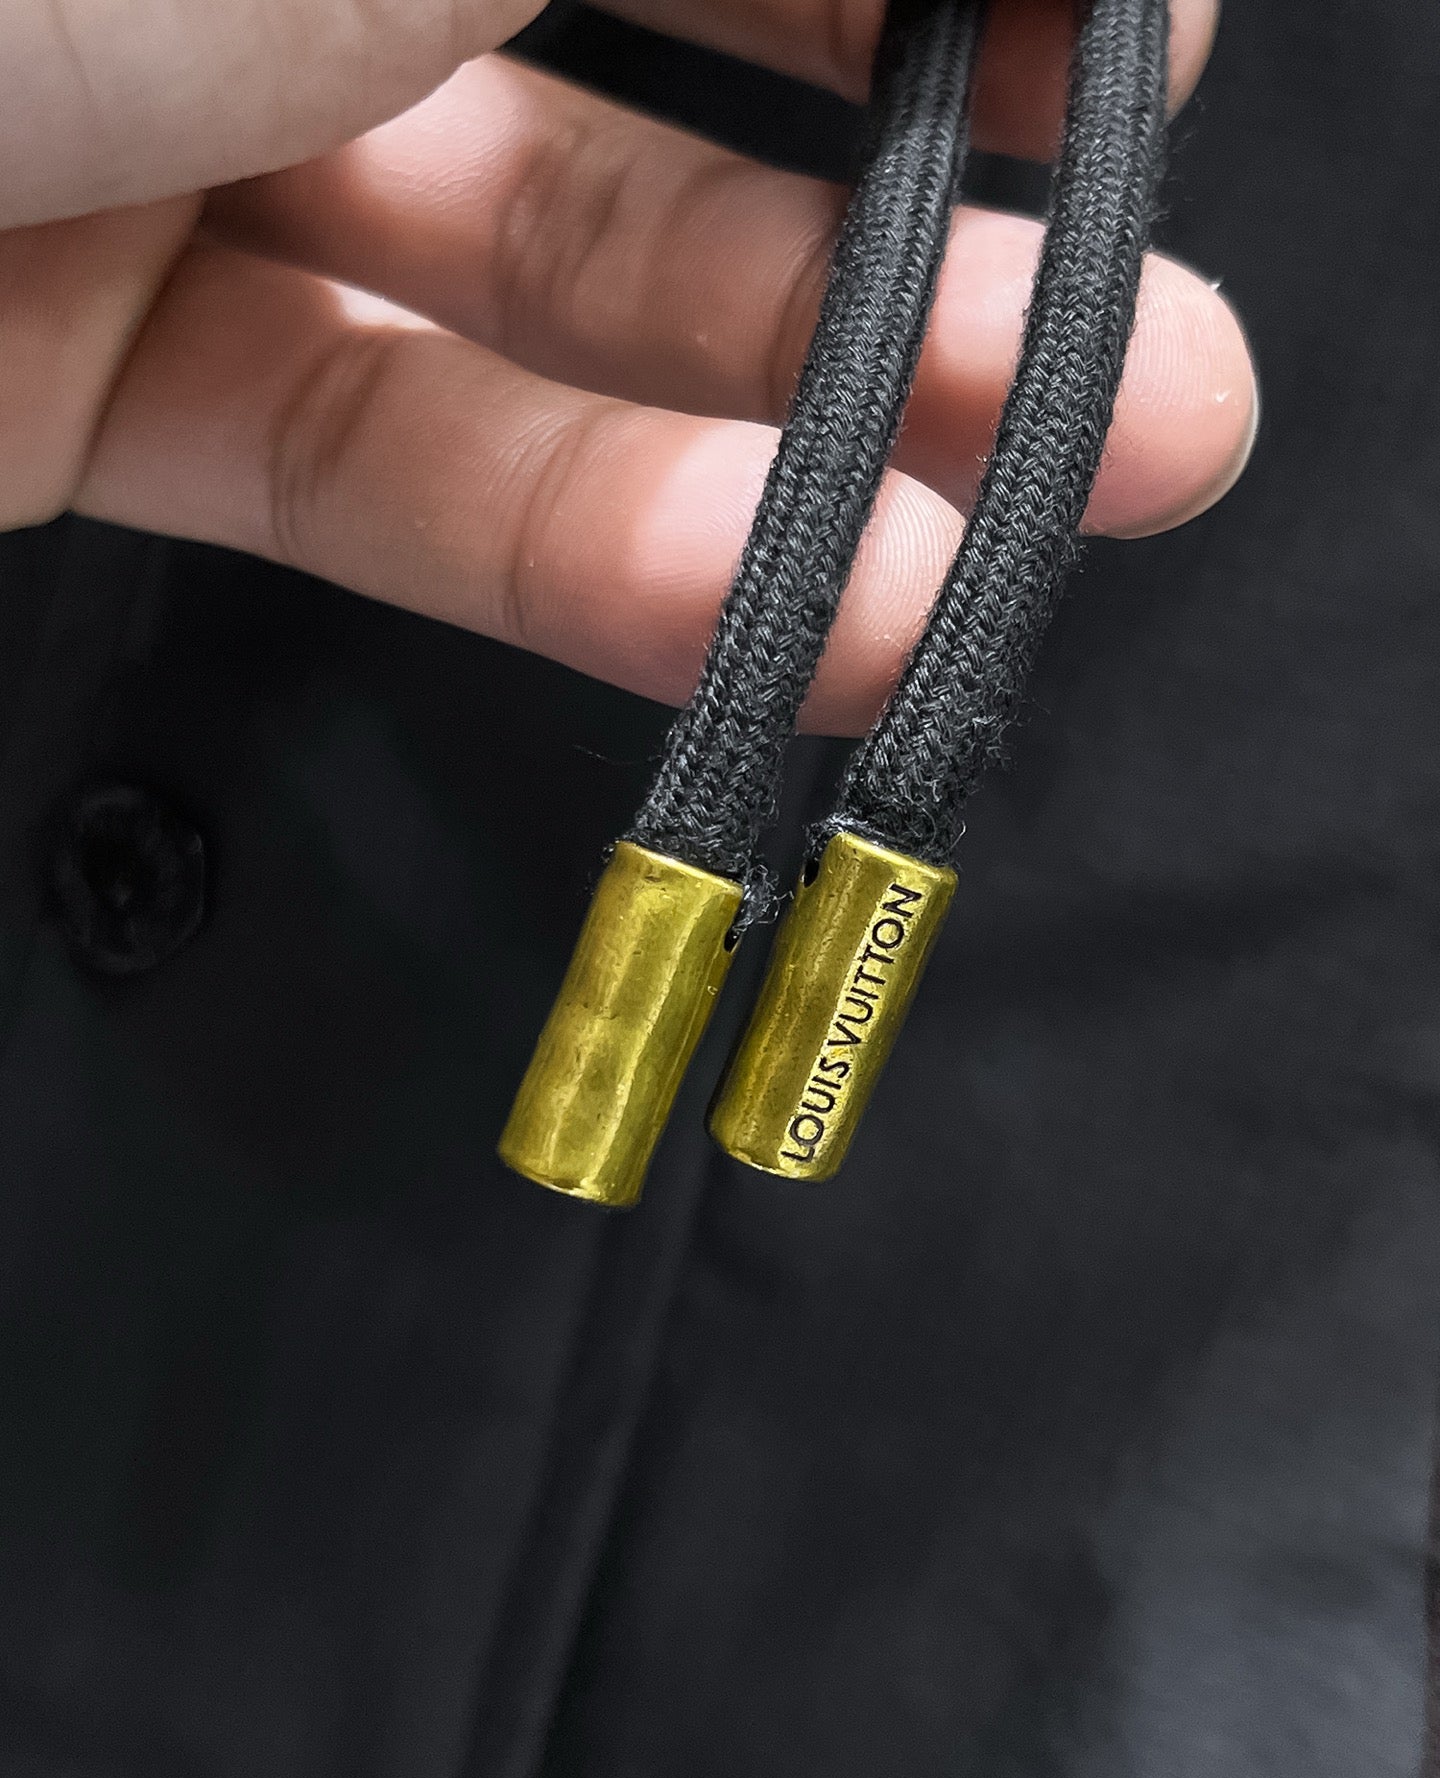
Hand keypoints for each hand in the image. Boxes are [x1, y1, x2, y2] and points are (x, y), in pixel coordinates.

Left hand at [0, 0, 1253, 730]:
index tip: (1133, 32)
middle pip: (629, 11)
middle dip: (922, 156)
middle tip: (1148, 283)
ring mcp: (141, 131)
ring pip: (532, 269)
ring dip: (820, 397)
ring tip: (1076, 477)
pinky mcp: (76, 377)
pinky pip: (383, 451)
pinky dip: (598, 542)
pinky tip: (807, 603)